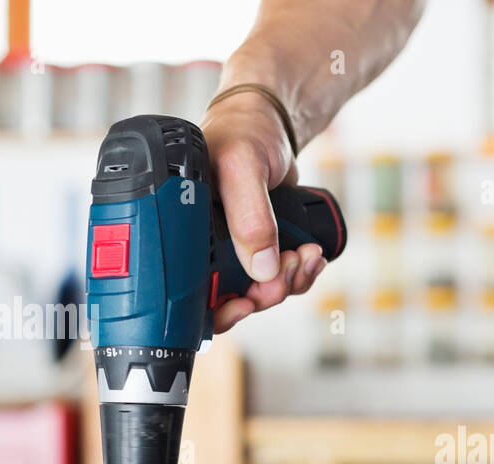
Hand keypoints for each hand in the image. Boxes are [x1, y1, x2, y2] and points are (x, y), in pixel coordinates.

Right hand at [201, 90, 328, 333]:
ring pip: (260, 291)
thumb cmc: (244, 132)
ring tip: (305, 256)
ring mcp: (234, 249)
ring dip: (289, 283)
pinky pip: (280, 277)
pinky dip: (300, 274)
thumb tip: (262, 271)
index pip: (189, 291)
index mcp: (182, 231)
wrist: (271, 124)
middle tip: (285, 273)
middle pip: (230, 300)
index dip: (219, 308)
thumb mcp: (242, 166)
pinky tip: (311, 256)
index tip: (246, 304)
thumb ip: (250, 216)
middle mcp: (203, 245)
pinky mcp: (261, 247)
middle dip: (265, 295)